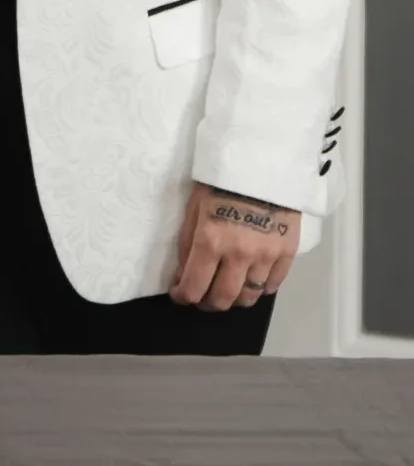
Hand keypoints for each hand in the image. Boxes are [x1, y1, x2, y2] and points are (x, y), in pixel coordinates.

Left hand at [170, 182, 299, 311]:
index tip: (180, 294)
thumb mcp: (193, 208)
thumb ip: (187, 244)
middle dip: (208, 303)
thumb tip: (182, 274)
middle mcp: (238, 255)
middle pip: (223, 299)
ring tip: (228, 290)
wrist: (262, 162)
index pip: (194, 287)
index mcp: (210, 242)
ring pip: (249, 297)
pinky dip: (260, 288)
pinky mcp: (287, 252)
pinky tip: (252, 280)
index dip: (183, 297)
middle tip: (202, 298)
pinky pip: (273, 284)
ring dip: (235, 299)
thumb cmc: (220, 181)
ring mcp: (265, 256)